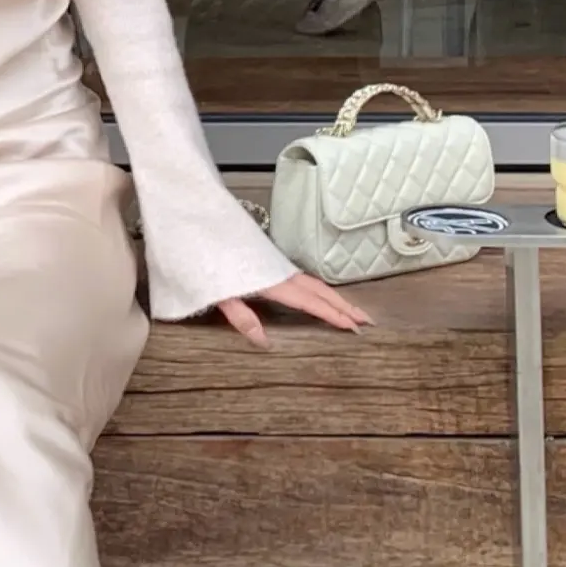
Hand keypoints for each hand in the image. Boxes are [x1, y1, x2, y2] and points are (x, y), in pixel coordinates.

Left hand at [215, 270, 371, 342]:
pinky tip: (322, 295)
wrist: (198, 223)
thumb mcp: (218, 293)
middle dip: (345, 305)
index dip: (332, 315)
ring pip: (314, 283)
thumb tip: (264, 342)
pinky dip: (321, 289)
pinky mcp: (272, 262)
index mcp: (272, 282)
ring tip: (353, 311)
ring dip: (336, 297)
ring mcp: (278, 266)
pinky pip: (305, 278)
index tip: (354, 327)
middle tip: (368, 321)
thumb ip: (241, 316)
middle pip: (320, 291)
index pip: (310, 302)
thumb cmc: (205, 261)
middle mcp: (281, 273)